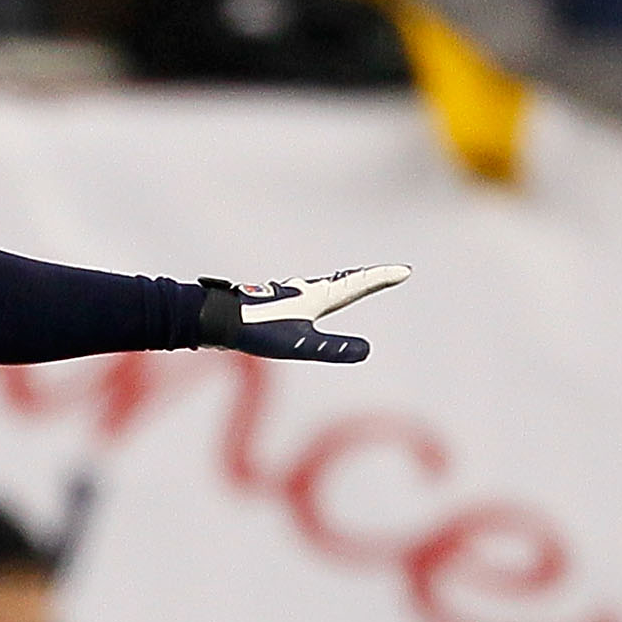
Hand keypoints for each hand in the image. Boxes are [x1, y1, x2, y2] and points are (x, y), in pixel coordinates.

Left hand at [198, 264, 410, 363]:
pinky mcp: (273, 302)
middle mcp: (305, 291)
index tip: (404, 271)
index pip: (357, 285)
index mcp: (317, 297)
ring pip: (323, 287)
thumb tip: (365, 351)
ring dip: (343, 284)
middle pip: (344, 282)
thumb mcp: (299, 343)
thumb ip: (331, 348)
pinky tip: (305, 300)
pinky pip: (305, 295)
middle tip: (387, 274)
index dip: (380, 279)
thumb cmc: (257, 330)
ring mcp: (288, 295)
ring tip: (354, 283)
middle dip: (367, 279)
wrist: (218, 318)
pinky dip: (319, 293)